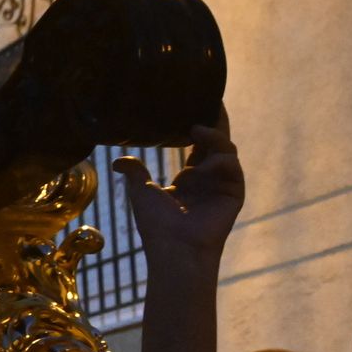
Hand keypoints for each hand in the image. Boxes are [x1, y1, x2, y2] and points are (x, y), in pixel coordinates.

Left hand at [114, 105, 243, 267]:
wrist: (173, 249)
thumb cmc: (156, 226)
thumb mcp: (141, 192)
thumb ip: (135, 172)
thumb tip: (117, 159)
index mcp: (189, 179)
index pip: (199, 145)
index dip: (199, 125)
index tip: (194, 105)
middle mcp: (208, 180)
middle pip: (218, 142)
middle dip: (216, 122)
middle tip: (211, 101)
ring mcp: (222, 186)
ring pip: (227, 149)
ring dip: (214, 138)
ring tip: (197, 130)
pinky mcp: (234, 194)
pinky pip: (233, 166)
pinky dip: (221, 160)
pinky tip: (205, 164)